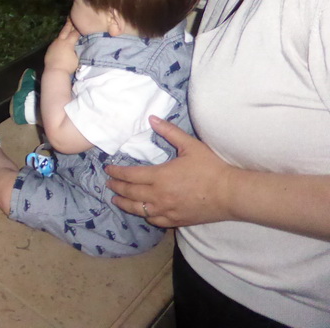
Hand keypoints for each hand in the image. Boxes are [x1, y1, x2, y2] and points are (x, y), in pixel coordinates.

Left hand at [43, 18, 79, 75]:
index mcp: (68, 43)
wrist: (54, 71)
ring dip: (63, 32)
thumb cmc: (68, 66)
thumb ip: (76, 50)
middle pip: (65, 30)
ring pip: (59, 36)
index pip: (75, 33)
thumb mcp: (77, 57)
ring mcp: (53, 44)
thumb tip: (76, 47)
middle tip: (70, 17)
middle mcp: (60, 41)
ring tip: (66, 29)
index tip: (81, 24)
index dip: (79, 29)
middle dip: (69, 24)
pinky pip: (55, 42)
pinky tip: (60, 41)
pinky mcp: (49, 49)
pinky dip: (59, 40)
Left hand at [106, 116, 235, 227]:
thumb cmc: (211, 168)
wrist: (230, 194)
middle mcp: (159, 196)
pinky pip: (155, 220)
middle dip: (117, 187)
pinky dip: (145, 216)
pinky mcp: (177, 220)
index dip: (117, 173)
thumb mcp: (190, 145)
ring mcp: (167, 210)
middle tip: (108, 184)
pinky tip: (142, 212)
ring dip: (125, 204)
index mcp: (160, 176)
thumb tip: (152, 118)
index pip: (130, 175)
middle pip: (130, 193)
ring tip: (116, 200)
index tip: (108, 170)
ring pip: (139, 210)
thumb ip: (169, 131)